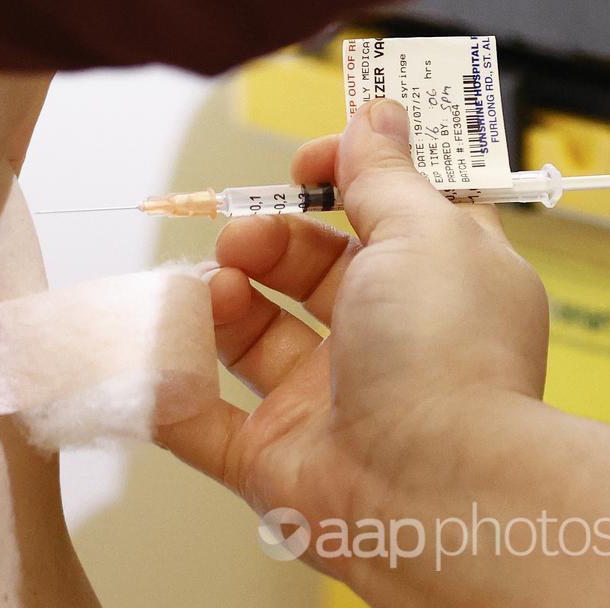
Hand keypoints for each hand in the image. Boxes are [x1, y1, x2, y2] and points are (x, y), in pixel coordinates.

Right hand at [157, 99, 547, 581]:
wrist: (431, 494)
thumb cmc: (444, 354)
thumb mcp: (424, 232)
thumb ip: (385, 173)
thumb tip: (375, 114)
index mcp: (437, 284)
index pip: (389, 217)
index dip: (347, 180)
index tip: (310, 161)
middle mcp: (385, 341)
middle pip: (311, 271)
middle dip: (270, 238)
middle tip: (243, 233)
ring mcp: (327, 402)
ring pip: (255, 337)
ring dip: (223, 301)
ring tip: (216, 288)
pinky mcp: (273, 458)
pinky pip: (204, 416)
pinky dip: (173, 383)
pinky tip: (165, 341)